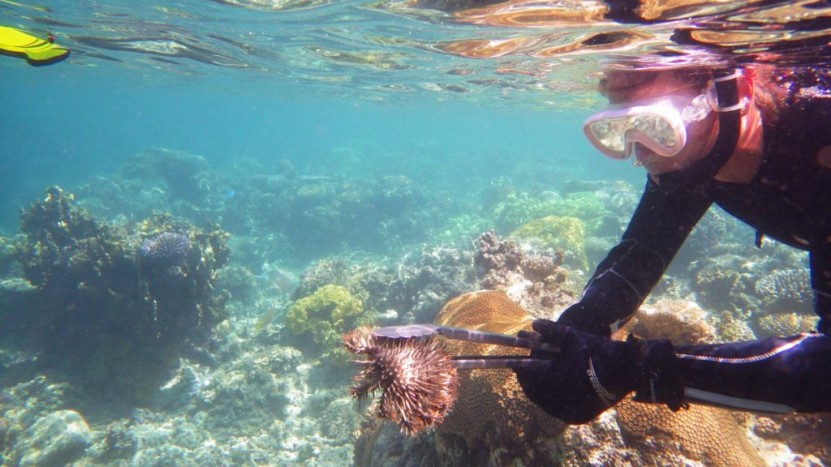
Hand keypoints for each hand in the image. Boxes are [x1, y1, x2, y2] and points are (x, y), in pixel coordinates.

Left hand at [514, 319, 682, 423]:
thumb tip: (534, 324)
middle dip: (530, 381)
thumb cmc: (598, 349)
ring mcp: (568, 412)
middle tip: (529, 371)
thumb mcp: (573, 336)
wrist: (629, 370)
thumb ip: (550, 331)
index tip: (518, 362)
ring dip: (540, 391)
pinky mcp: (578, 418)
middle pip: (533, 392)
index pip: (525, 376)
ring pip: (544, 402)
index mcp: (552, 379)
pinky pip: (558, 410)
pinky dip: (554, 400)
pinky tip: (557, 388)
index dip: (520, 369)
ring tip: (542, 379)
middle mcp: (558, 400)